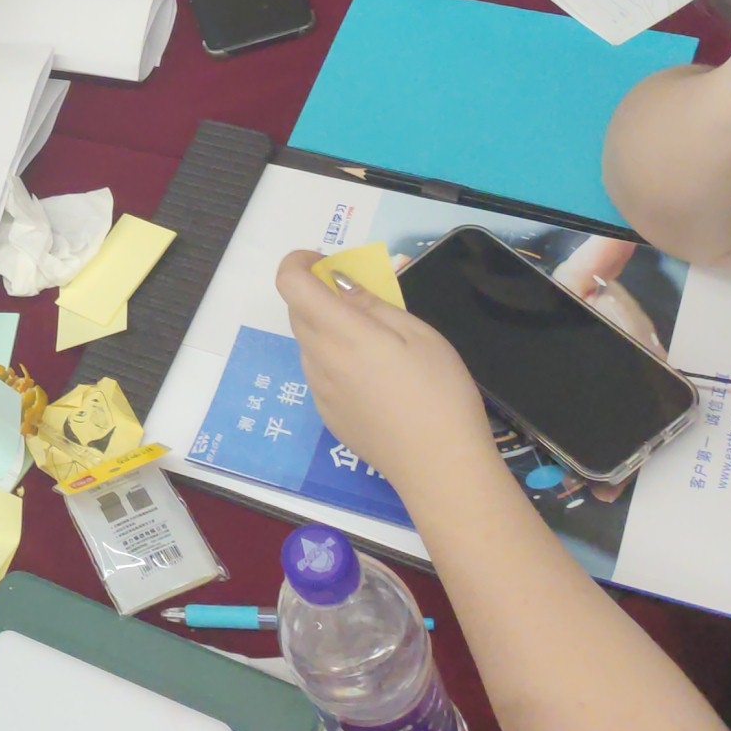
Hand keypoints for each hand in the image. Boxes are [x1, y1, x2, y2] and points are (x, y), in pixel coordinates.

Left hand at [274, 250, 498, 492]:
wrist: (440, 468)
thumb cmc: (440, 394)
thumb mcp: (420, 335)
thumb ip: (375, 306)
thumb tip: (343, 287)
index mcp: (340, 333)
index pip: (290, 284)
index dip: (298, 263)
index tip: (325, 262)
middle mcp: (319, 359)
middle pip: (298, 312)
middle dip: (319, 295)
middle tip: (361, 300)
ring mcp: (319, 391)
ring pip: (309, 343)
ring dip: (328, 329)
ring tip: (376, 344)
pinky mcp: (327, 416)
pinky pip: (320, 373)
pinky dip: (335, 360)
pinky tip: (375, 380)